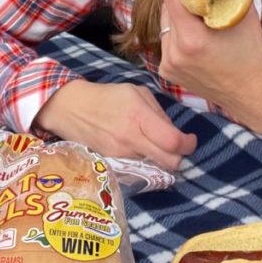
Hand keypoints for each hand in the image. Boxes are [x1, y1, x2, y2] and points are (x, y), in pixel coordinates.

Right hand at [34, 78, 196, 170]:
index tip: (190, 140)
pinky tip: (140, 152)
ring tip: (155, 146)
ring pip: (155, 168)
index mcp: (139, 116)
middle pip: (168, 163)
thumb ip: (158, 113)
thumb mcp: (136, 92)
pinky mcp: (112, 165)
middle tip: (177, 148)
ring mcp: (120, 155)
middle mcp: (130, 139)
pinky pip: (138, 170)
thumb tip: (174, 133)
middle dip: (179, 158)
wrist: (72, 109)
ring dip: (161, 160)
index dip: (188, 144)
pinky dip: (145, 164)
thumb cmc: (108, 97)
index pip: (172, 142)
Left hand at [158, 0, 261, 152]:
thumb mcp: (247, 16)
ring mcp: (168, 62)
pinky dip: (178, 26)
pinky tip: (194, 23)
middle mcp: (174, 50)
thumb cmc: (252, 55)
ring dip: (177, 5)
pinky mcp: (166, 69)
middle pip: (167, 3)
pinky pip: (167, 37)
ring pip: (166, 20)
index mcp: (192, 38)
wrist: (251, 97)